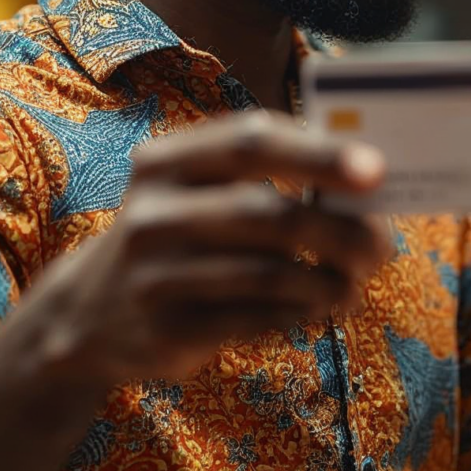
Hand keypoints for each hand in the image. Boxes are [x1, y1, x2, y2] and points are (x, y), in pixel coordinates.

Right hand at [27, 113, 393, 384]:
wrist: (88, 316)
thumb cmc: (176, 239)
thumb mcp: (192, 192)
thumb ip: (260, 176)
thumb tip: (363, 177)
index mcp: (166, 162)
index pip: (250, 141)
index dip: (318, 153)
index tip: (376, 170)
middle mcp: (154, 213)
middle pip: (267, 212)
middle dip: (340, 228)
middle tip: (382, 244)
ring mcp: (156, 274)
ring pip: (270, 272)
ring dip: (330, 280)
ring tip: (355, 282)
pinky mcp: (167, 329)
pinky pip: (257, 318)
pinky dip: (303, 312)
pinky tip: (323, 308)